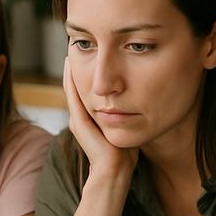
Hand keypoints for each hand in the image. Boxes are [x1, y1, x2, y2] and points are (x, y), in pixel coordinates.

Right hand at [63, 58, 138, 180]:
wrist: (116, 172)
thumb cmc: (125, 153)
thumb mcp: (127, 124)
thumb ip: (129, 109)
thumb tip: (144, 93)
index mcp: (91, 116)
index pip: (87, 87)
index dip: (90, 68)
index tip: (93, 50)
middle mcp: (82, 116)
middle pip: (77, 84)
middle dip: (80, 63)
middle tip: (78, 42)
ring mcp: (78, 119)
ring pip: (73, 87)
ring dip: (72, 68)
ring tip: (72, 48)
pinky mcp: (79, 123)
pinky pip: (73, 96)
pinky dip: (71, 80)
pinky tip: (70, 65)